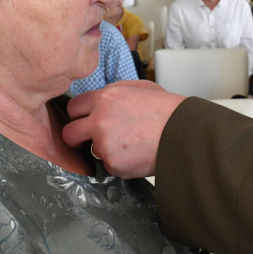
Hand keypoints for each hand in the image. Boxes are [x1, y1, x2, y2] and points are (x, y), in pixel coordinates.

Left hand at [62, 80, 185, 178]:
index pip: (73, 108)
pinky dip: (119, 163)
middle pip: (69, 134)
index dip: (80, 116)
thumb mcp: (139, 88)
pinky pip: (108, 165)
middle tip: (91, 140)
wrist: (183, 132)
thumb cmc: (166, 110)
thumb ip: (113, 92)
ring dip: (104, 150)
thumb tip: (99, 100)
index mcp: (104, 98)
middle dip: (77, 138)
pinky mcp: (113, 163)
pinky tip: (136, 154)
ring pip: (91, 151)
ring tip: (129, 145)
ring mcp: (104, 143)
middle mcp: (99, 120)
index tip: (85, 122)